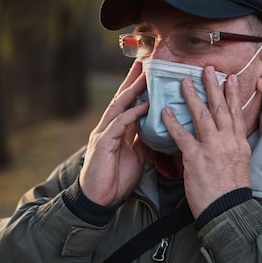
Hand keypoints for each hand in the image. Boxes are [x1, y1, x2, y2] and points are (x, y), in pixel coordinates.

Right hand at [79, 61, 149, 206]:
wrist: (99, 200)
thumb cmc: (116, 179)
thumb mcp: (137, 157)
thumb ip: (145, 142)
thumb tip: (161, 131)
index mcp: (117, 130)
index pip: (129, 104)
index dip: (138, 88)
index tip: (149, 72)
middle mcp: (109, 127)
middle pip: (122, 98)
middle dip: (133, 80)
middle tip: (144, 62)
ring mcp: (104, 134)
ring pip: (119, 106)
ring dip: (133, 90)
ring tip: (146, 76)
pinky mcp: (103, 144)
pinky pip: (119, 125)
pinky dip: (132, 114)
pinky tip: (144, 106)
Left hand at [162, 68, 251, 216]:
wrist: (228, 211)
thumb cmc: (232, 193)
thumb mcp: (241, 166)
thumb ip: (233, 149)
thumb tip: (227, 138)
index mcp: (240, 144)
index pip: (236, 113)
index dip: (233, 94)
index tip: (230, 79)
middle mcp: (228, 142)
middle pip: (220, 108)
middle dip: (213, 86)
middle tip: (207, 69)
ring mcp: (212, 148)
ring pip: (202, 116)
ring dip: (192, 96)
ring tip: (184, 81)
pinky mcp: (195, 158)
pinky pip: (182, 135)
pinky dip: (172, 121)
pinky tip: (165, 111)